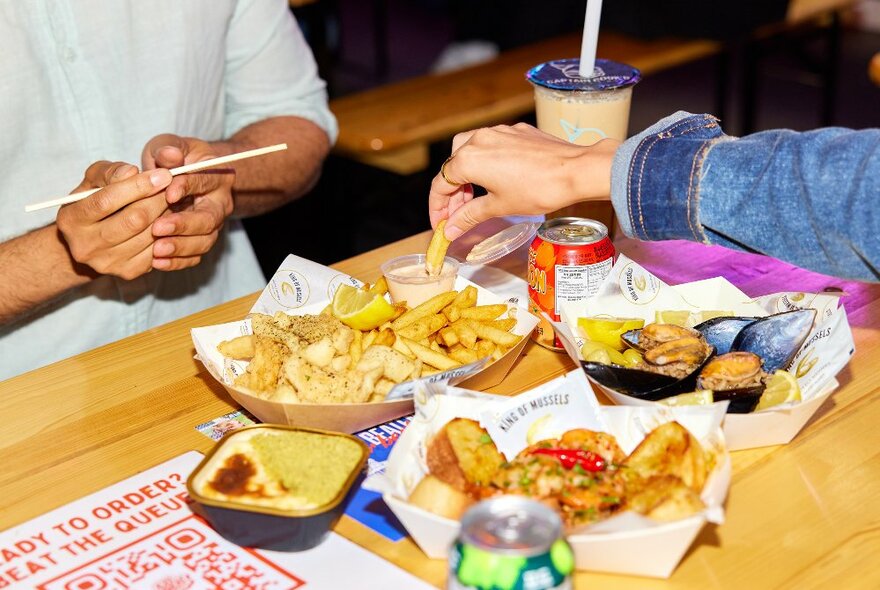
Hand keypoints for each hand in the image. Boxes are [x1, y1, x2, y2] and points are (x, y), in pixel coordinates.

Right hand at [56, 162, 171, 279]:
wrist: (91, 241)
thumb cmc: (94, 202)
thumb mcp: (93, 181)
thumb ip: (110, 172)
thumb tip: (131, 171)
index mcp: (71, 219)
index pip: (106, 201)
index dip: (138, 186)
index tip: (163, 175)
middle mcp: (85, 245)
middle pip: (133, 220)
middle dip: (158, 200)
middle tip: (172, 186)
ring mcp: (107, 262)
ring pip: (149, 235)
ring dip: (167, 215)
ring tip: (171, 201)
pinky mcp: (127, 272)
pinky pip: (157, 251)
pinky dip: (168, 234)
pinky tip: (169, 222)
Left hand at [142, 134, 234, 270]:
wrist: (182, 177)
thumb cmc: (173, 158)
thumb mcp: (169, 146)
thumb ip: (168, 148)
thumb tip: (169, 155)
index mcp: (217, 176)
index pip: (206, 182)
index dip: (188, 187)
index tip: (168, 193)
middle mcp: (219, 204)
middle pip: (209, 219)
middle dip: (184, 225)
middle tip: (158, 228)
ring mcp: (212, 226)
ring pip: (204, 241)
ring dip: (181, 247)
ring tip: (156, 250)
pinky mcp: (201, 241)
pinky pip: (195, 257)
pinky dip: (177, 262)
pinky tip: (156, 262)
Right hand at [428, 123, 619, 239]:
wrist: (576, 171)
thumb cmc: (538, 189)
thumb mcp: (498, 207)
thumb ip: (469, 216)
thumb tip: (449, 230)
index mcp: (469, 158)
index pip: (441, 184)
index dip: (437, 207)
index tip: (440, 224)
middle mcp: (479, 139)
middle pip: (453, 166)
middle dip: (452, 192)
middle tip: (457, 215)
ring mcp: (498, 132)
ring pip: (469, 150)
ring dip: (466, 174)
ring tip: (474, 197)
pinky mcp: (516, 131)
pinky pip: (491, 145)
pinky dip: (486, 163)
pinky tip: (497, 179)